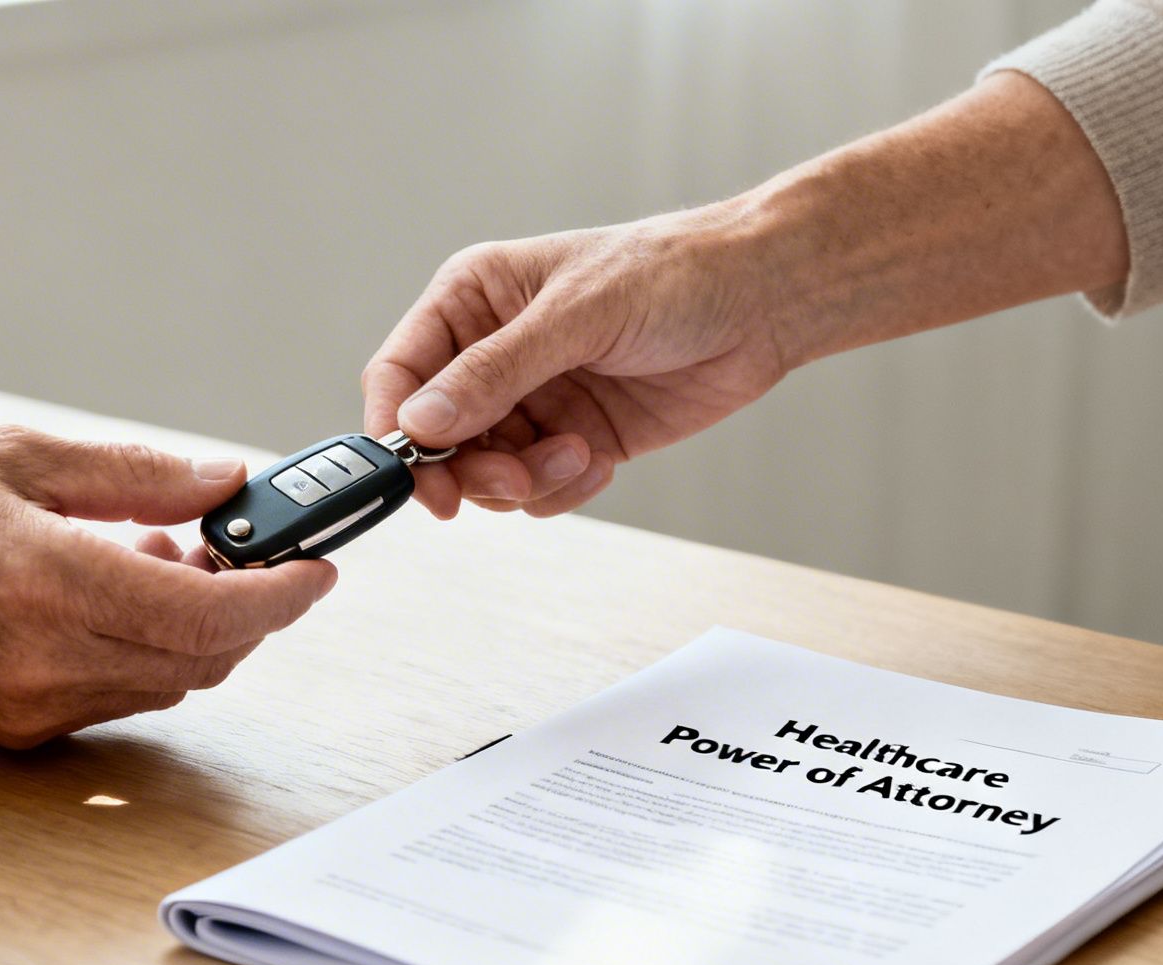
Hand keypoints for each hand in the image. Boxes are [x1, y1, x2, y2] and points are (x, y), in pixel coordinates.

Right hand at [361, 74, 1126, 519]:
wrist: (766, 302)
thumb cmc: (676, 276)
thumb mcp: (578, 315)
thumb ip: (496, 372)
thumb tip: (421, 421)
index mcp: (474, 300)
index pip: (401, 372)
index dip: (396, 428)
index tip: (416, 475)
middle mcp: (495, 352)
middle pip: (437, 438)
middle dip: (468, 470)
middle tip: (507, 482)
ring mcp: (535, 399)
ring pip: (486, 472)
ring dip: (524, 481)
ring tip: (578, 457)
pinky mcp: (576, 439)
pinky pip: (538, 490)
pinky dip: (561, 489)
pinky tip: (601, 461)